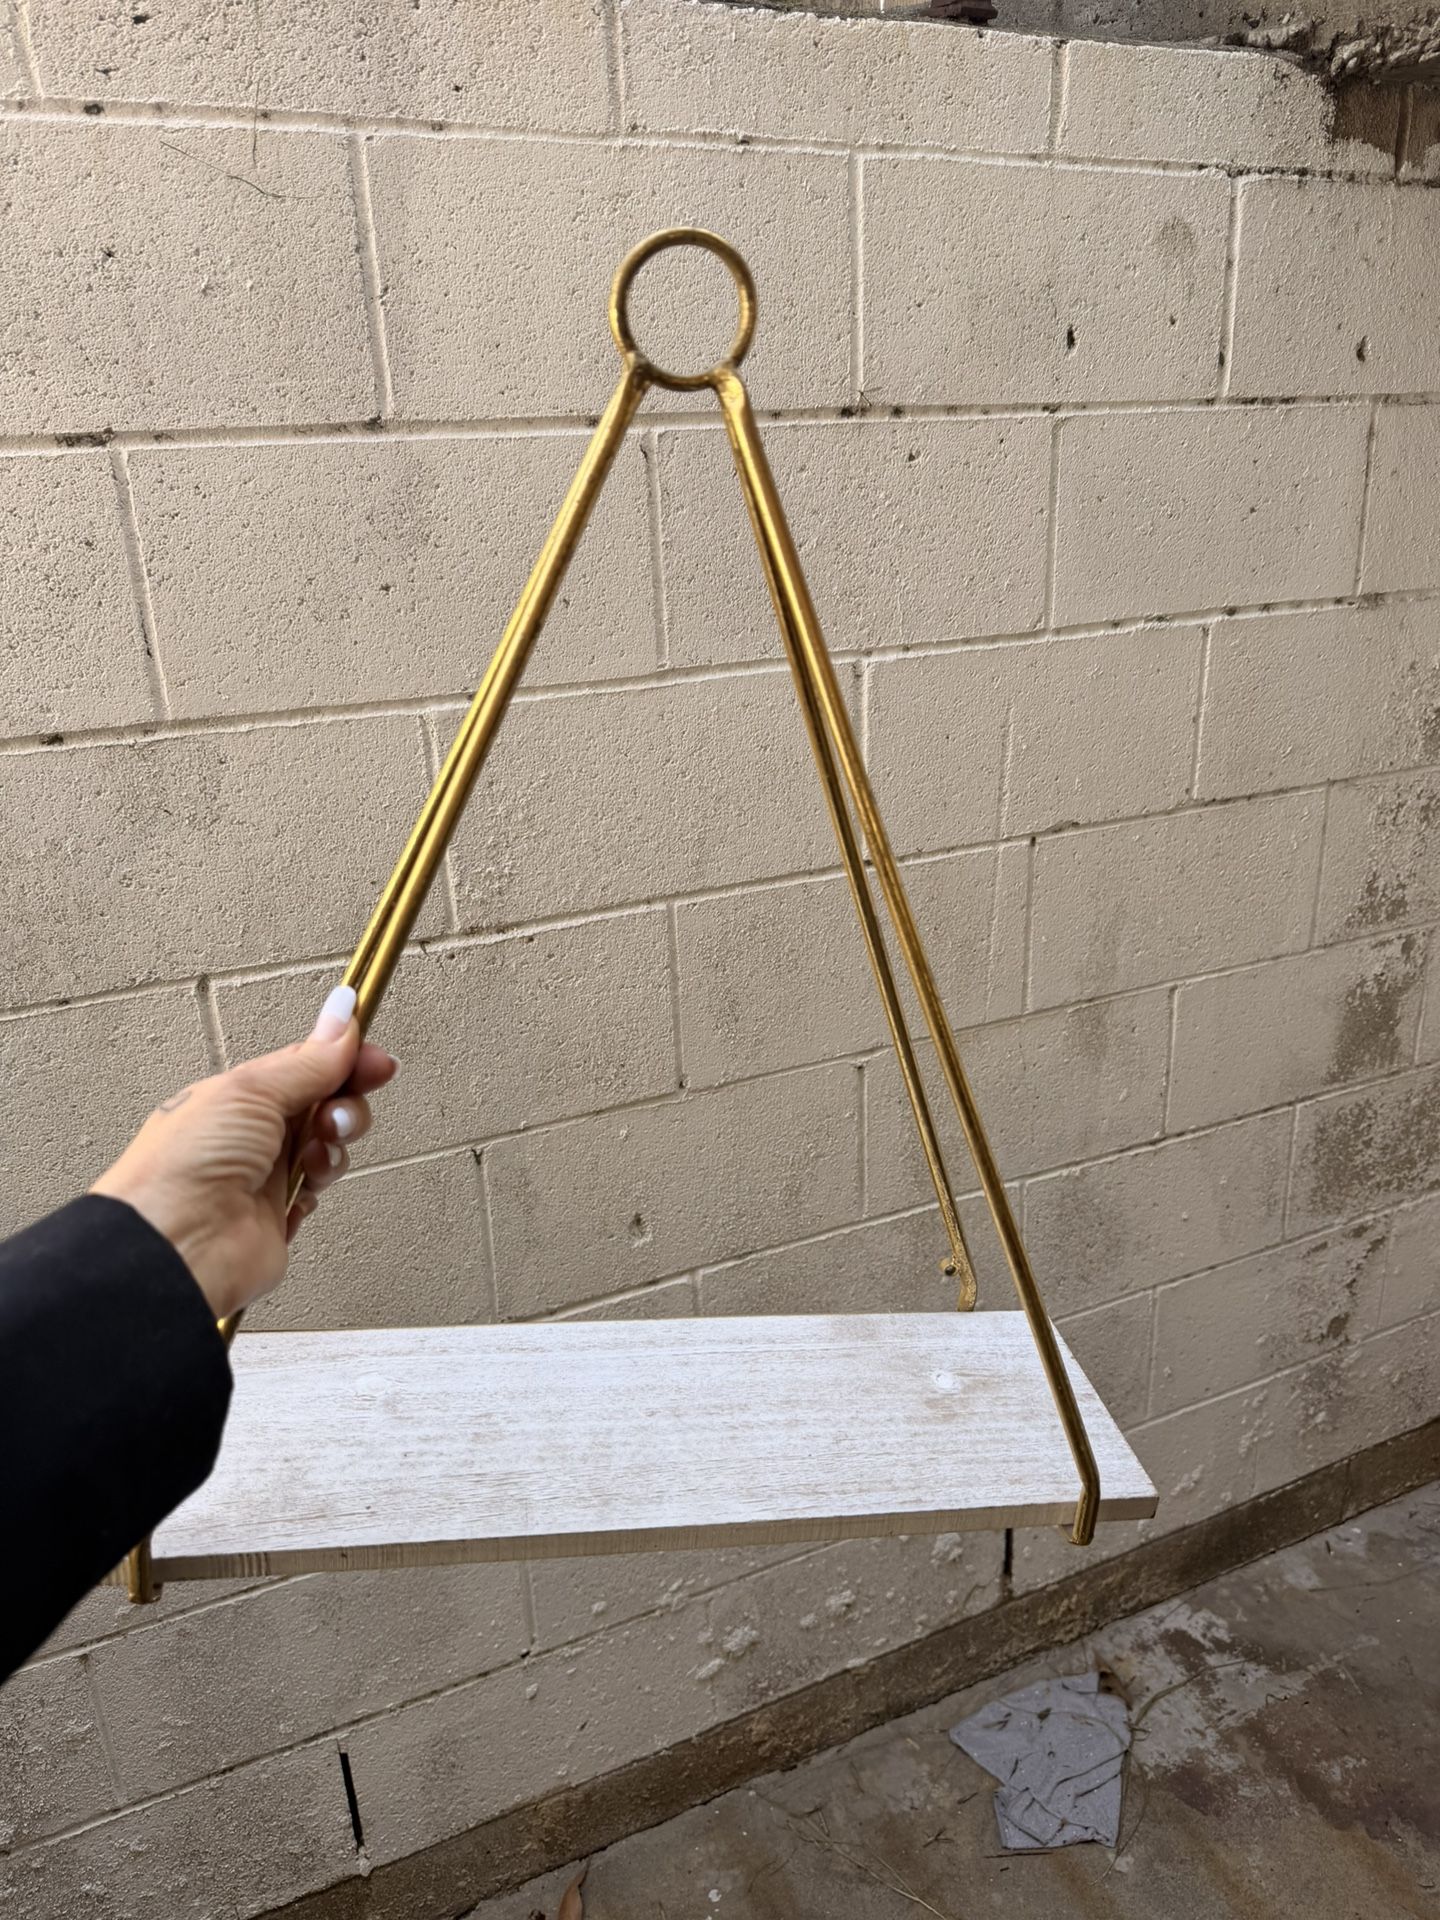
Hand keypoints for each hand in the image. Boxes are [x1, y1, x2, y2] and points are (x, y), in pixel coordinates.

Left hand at [90, 986, 397, 1322]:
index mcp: (239, 1094)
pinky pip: (319, 1190)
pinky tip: (304, 1187)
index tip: (375, 1059)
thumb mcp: (253, 1092)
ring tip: (315, 1155)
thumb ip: (309, 1060)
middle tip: (338, 1114)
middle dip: (344, 1106)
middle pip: (325, 1104)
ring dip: (332, 1147)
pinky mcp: (279, 1214)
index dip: (345, 1059)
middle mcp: (253, 1131)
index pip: (306, 1064)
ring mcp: (266, 1174)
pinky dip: (319, 1186)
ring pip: (329, 1146)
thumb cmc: (184, 1167)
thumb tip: (342, 1013)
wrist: (177, 1247)